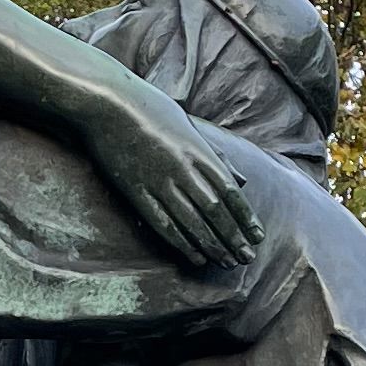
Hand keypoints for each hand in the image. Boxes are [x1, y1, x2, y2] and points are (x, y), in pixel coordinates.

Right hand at [85, 74, 259, 270]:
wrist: (107, 103)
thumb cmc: (150, 108)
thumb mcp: (190, 127)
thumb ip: (215, 156)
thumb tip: (241, 180)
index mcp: (198, 152)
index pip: (230, 192)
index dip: (245, 217)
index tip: (257, 236)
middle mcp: (183, 170)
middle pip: (215, 212)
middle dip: (234, 237)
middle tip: (248, 257)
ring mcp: (159, 183)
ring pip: (192, 223)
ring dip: (213, 246)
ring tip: (227, 262)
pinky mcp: (136, 193)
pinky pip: (163, 224)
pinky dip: (182, 243)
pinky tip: (196, 256)